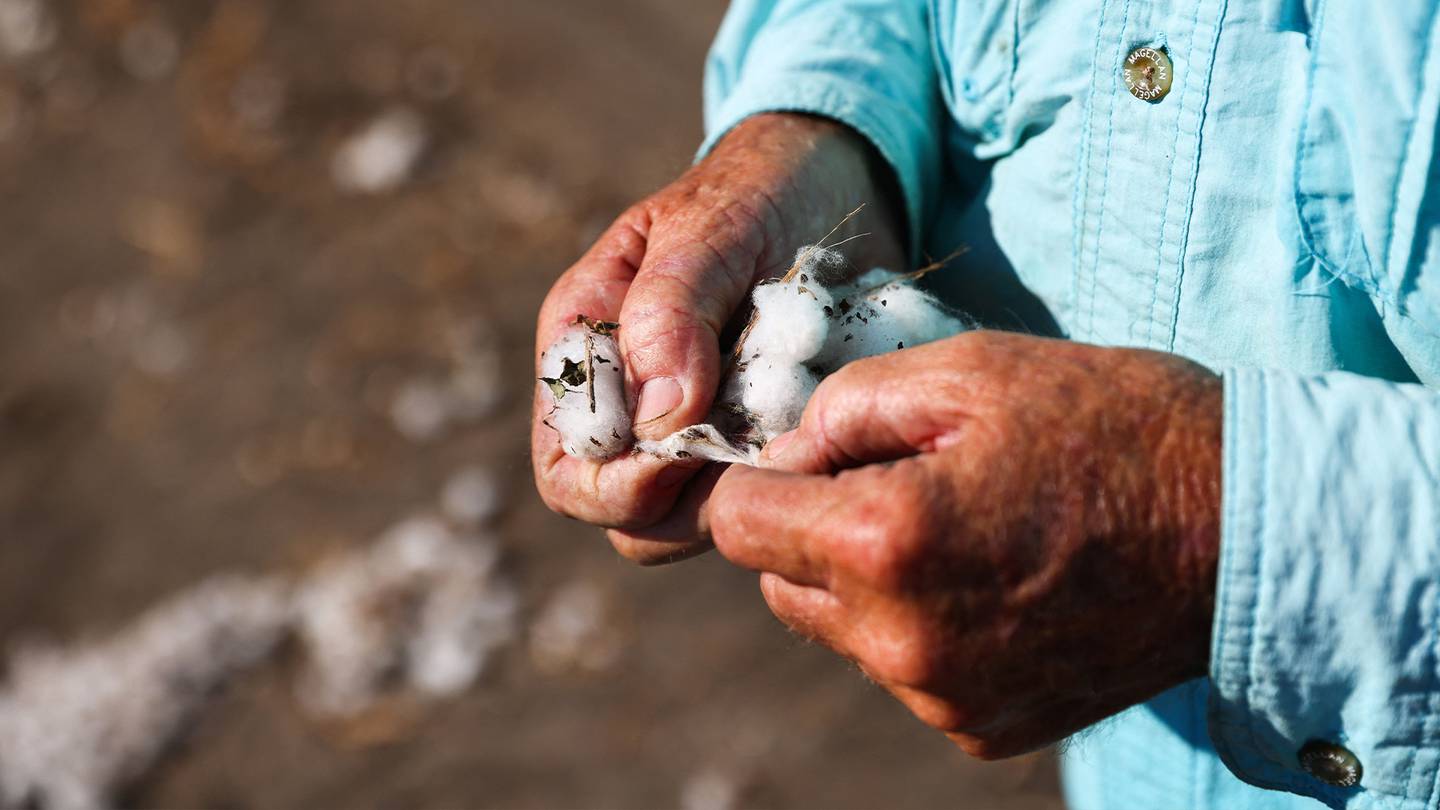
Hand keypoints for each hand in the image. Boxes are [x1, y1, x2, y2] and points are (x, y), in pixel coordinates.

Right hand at [532, 113, 904, 563]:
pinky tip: (819, 438)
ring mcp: (693, 428)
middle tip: (757, 460)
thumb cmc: (758, 189)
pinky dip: (783, 482)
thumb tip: (655, 420)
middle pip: (625, 514)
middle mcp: (629, 400)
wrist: (838, 182)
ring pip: (689, 519)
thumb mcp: (709, 230)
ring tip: (793, 441)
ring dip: (740, 497)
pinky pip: (753, 494)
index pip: (569, 466)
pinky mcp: (752, 438)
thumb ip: (670, 313)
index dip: (617, 488)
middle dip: (685, 506)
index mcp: (586, 346)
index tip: (687, 461)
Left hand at [708, 331, 1221, 757]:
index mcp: (886, 543)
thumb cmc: (1112, 428)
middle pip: (779, 585)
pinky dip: (925, 627)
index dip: (763, 476)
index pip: (737, 522)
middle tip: (900, 478)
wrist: (1249, 530)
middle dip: (811, 529)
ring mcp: (944, 697)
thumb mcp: (969, 371)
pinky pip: (907, 672)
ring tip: (963, 526)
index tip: (816, 454)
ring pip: (841, 631)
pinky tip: (997, 578)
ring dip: (867, 581)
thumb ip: (843, 407)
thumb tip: (784, 455)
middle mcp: (902, 642)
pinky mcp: (984, 729)